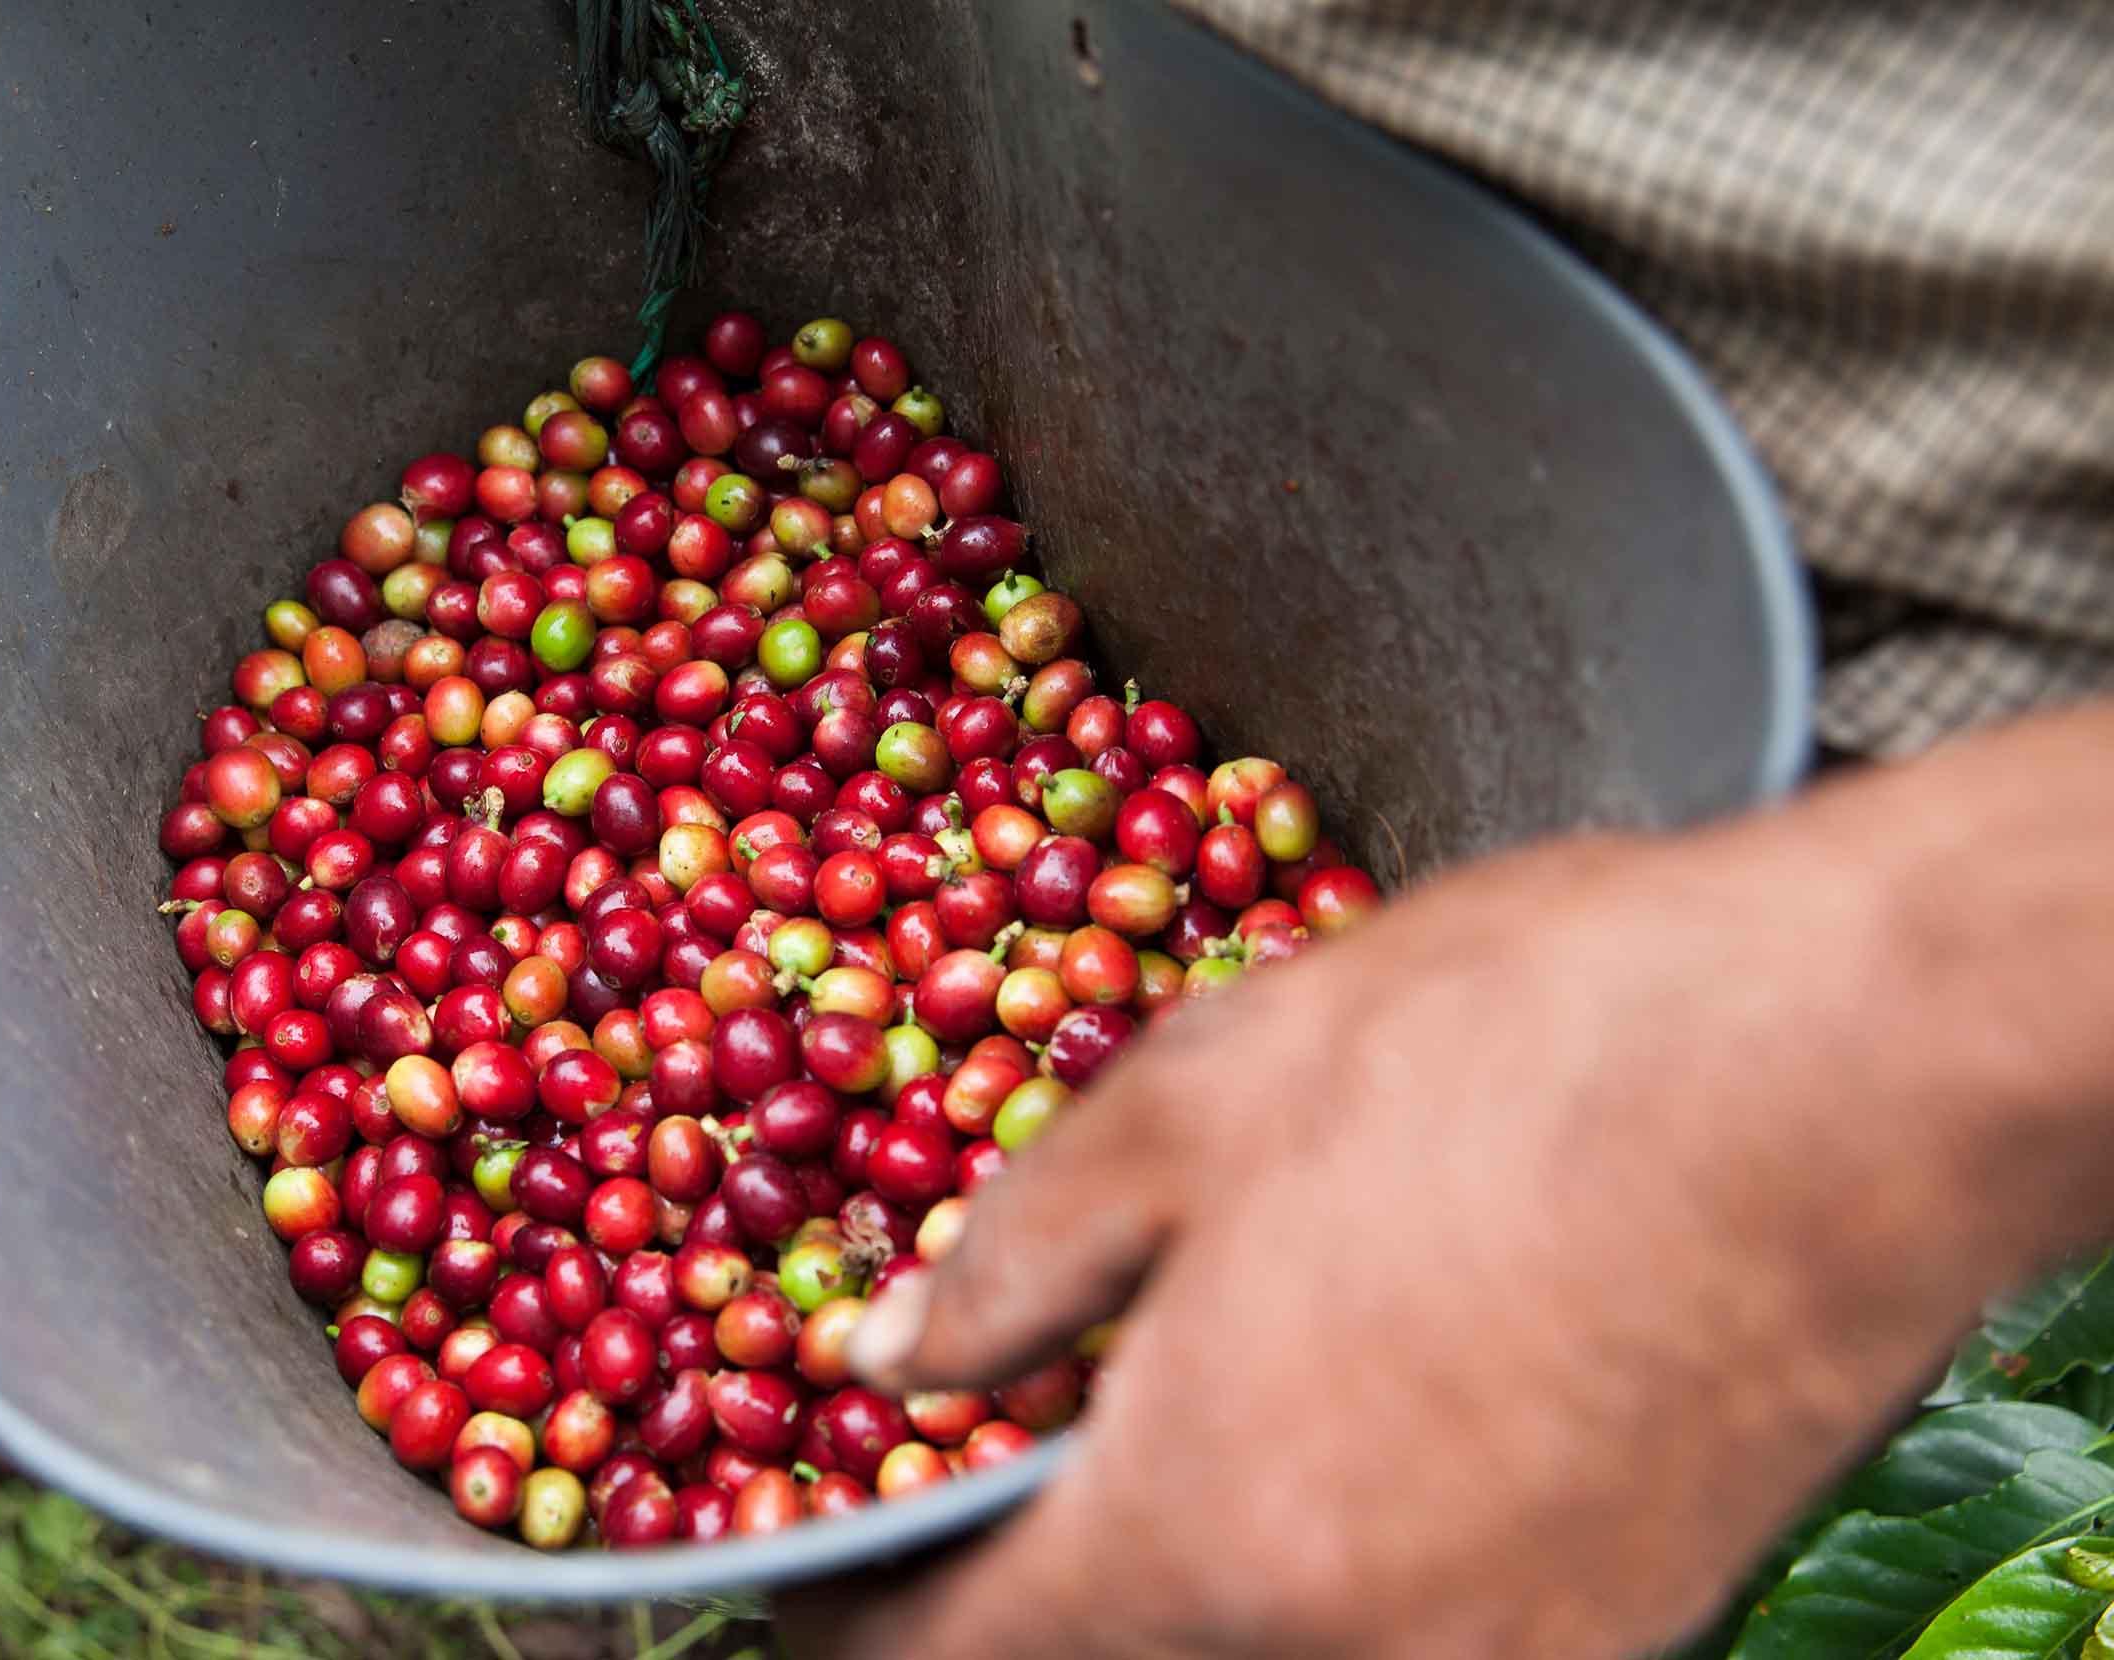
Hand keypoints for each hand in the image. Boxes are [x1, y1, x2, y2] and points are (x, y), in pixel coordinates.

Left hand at [782, 747, 2113, 1659]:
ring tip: (1180, 1431)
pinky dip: (1338, 1573)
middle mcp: (1356, 1654)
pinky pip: (1418, 1636)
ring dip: (1190, 1582)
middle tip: (997, 1479)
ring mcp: (1507, 1659)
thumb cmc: (1516, 1048)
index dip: (853, 1615)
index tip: (827, 1562)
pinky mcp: (1625, 1628)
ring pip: (1268, 1659)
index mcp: (1209, 1540)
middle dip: (1030, 1595)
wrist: (1850, 1061)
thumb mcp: (1198, 1095)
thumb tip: (898, 1351)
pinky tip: (1351, 1431)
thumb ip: (1016, 1252)